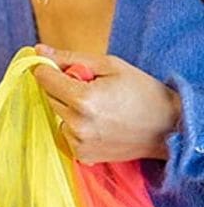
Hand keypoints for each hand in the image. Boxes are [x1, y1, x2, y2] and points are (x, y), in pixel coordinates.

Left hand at [32, 44, 180, 162]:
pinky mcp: (82, 155)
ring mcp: (79, 142)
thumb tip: (39, 51)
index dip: (47, 69)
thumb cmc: (142, 92)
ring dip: (68, 108)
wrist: (168, 127)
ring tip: (98, 107)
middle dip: (62, 87)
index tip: (53, 65)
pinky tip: (98, 123)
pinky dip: (75, 125)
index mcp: (83, 99)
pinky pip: (66, 133)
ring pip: (57, 115)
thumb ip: (70, 58)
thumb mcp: (110, 65)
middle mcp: (77, 124)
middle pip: (49, 96)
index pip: (44, 78)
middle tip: (89, 86)